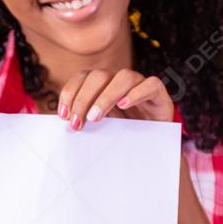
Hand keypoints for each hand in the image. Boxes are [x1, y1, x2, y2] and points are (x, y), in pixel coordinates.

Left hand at [57, 68, 174, 129]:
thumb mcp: (101, 129)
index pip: (83, 77)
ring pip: (124, 77)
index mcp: (104, 86)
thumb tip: (64, 123)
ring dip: (106, 96)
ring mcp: (141, 86)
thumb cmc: (126, 137)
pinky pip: (151, 84)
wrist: (156, 148)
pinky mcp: (159, 95)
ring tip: (95, 117)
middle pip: (99, 75)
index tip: (63, 116)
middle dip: (84, 98)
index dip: (70, 92)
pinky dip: (136, 93)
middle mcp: (120, 82)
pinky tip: (124, 105)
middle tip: (77, 122)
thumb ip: (86, 122)